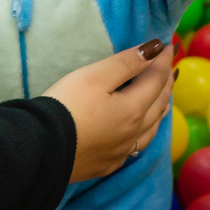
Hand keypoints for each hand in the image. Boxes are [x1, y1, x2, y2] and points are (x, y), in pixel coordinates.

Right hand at [41, 40, 174, 182]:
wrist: (41, 149)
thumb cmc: (66, 106)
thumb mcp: (94, 77)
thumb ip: (126, 63)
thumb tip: (154, 50)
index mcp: (134, 109)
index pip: (156, 79)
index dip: (162, 60)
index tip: (168, 45)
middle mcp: (134, 132)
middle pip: (158, 104)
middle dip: (166, 83)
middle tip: (169, 68)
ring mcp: (121, 152)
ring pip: (151, 129)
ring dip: (159, 110)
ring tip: (162, 100)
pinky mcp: (106, 165)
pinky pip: (134, 147)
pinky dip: (143, 133)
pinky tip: (137, 134)